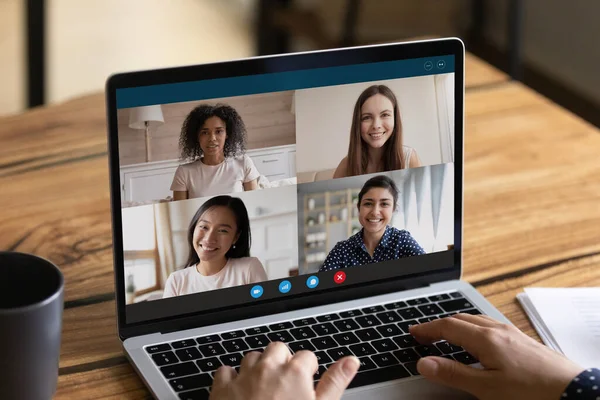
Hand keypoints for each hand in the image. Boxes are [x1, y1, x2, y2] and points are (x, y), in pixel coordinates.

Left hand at [209, 341, 359, 399]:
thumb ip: (335, 382)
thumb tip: (351, 361)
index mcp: (294, 372)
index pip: (307, 356)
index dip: (309, 370)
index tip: (307, 383)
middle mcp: (268, 368)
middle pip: (278, 349)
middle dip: (283, 362)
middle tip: (286, 385)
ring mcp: (243, 377)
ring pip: (252, 357)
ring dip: (258, 367)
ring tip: (265, 389)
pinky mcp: (221, 388)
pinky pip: (226, 371)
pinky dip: (232, 378)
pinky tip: (240, 392)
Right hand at [409, 314, 583, 399]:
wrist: (575, 391)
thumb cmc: (532, 392)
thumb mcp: (487, 388)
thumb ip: (454, 374)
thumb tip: (424, 363)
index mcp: (485, 339)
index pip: (447, 326)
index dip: (427, 329)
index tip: (413, 332)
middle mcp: (497, 330)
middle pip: (460, 319)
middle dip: (439, 325)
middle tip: (424, 335)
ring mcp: (511, 332)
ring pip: (476, 320)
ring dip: (456, 325)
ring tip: (446, 336)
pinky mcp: (522, 340)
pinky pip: (489, 325)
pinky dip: (473, 328)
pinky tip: (478, 340)